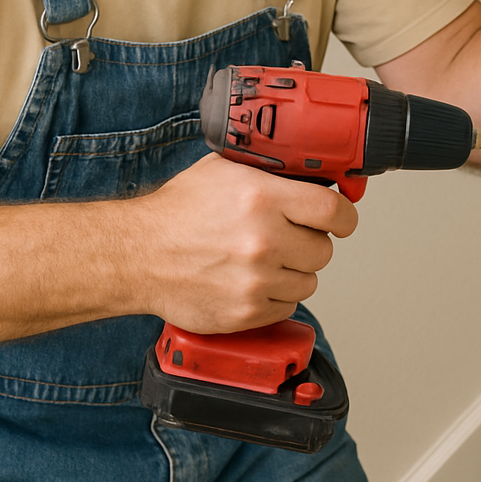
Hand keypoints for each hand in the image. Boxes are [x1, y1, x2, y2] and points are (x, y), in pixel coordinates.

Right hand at [130, 154, 357, 333]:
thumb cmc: (177, 211)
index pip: (334, 212)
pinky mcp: (247, 312)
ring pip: (309, 280)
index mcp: (263, 198)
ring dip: (294, 271)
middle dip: (311, 242)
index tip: (341, 219)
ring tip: (263, 260)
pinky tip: (251, 280)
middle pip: (325, 249)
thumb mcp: (225, 169)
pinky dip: (276, 296)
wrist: (136, 255)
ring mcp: (256, 280)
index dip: (344, 216)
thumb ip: (271, 171)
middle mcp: (264, 240)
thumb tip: (314, 175)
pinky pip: (287, 305)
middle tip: (287, 237)